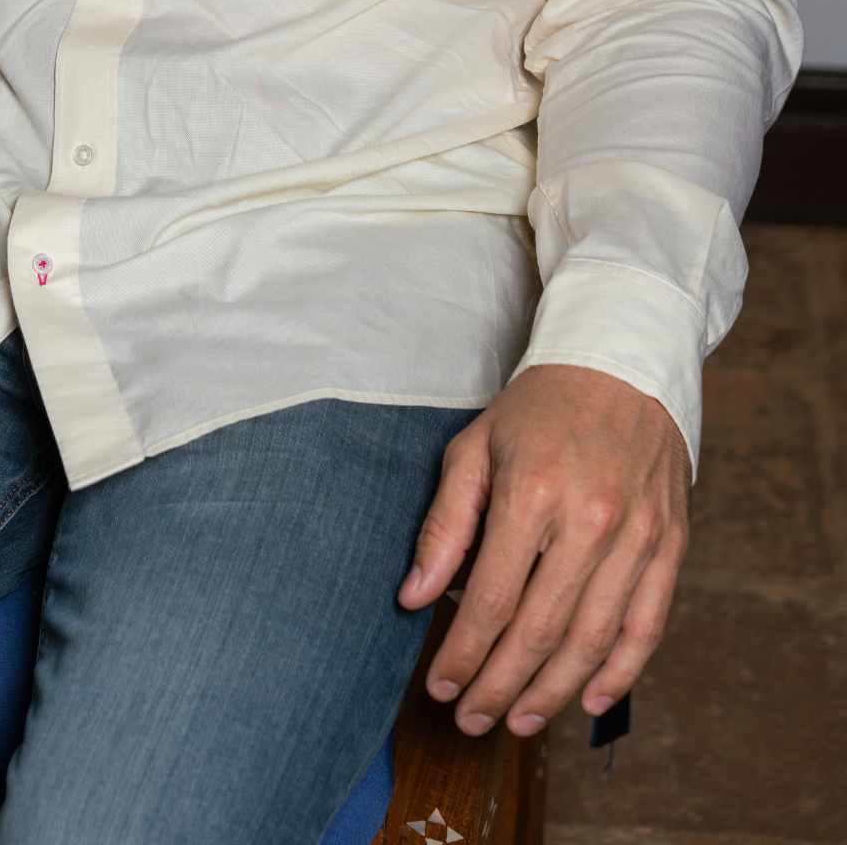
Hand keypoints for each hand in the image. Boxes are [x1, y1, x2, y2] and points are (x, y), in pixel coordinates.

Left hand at [399, 364, 689, 735]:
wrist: (622, 363)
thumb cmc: (539, 408)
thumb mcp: (475, 448)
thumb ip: (444, 525)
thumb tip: (414, 597)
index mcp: (531, 493)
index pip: (490, 598)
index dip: (463, 652)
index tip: (439, 683)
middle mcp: (588, 520)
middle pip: (539, 630)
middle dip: (499, 686)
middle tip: (471, 720)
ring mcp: (637, 536)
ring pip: (593, 640)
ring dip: (552, 693)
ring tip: (518, 722)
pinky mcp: (671, 545)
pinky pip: (648, 626)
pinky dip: (620, 673)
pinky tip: (587, 700)